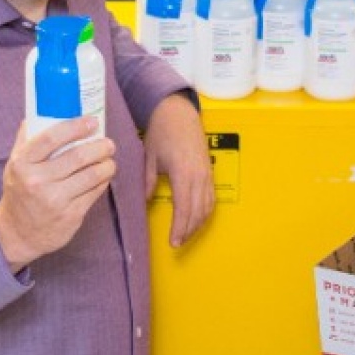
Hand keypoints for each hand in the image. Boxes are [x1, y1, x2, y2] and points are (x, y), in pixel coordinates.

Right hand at [0, 117, 116, 270]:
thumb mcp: (15, 165)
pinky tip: (103, 176)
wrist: (17, 233)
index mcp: (22, 164)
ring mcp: (55, 200)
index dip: (75, 127)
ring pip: (91, 175)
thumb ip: (27, 139)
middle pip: (77, 157)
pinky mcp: (70, 215)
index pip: (50, 138)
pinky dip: (103, 181)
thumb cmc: (19, 191)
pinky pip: (94, 192)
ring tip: (109, 159)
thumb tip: (42, 110)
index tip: (92, 121)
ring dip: (107, 164)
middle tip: (108, 143)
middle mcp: (37, 181)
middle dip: (100, 146)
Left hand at [142, 94, 214, 247]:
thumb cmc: (162, 131)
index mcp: (183, 173)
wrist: (178, 111)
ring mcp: (207, 173)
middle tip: (178, 243)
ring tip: (186, 234)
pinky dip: (205, 211)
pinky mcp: (209, 170)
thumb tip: (144, 202)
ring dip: (198, 223)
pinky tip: (197, 217)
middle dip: (189, 230)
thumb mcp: (149, 157)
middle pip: (198, 212)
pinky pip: (211, 196)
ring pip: (207, 206)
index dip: (180, 228)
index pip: (184, 209)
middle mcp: (199, 176)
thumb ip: (148, 181)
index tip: (173, 242)